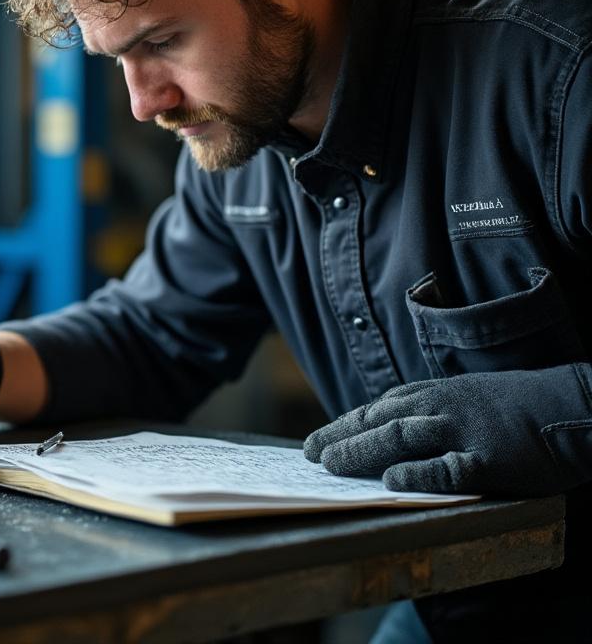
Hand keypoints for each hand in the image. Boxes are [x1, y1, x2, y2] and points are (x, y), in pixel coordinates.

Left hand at [304, 366, 591, 496]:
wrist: (578, 406)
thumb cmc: (522, 406)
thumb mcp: (469, 395)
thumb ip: (431, 409)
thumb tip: (385, 429)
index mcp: (438, 393)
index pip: (380, 408)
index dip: (345, 424)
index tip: (317, 439)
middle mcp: (444, 408)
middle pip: (380, 420)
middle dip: (340, 436)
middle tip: (310, 454)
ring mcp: (466, 431)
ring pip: (401, 438)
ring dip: (361, 451)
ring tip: (330, 464)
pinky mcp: (490, 459)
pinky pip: (447, 469)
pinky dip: (417, 474)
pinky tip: (390, 482)